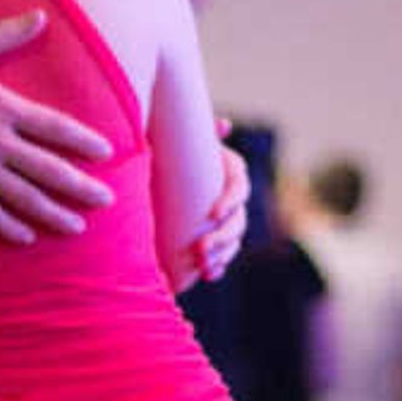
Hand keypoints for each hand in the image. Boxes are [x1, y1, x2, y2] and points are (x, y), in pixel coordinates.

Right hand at [0, 11, 112, 243]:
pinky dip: (8, 226)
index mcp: (2, 107)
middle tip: (106, 200)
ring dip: (53, 214)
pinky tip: (26, 236)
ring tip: (76, 227)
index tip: (106, 152)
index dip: (84, 141)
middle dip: (80, 187)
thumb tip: (40, 16)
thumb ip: (5, 34)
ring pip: (23, 197)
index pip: (55, 127)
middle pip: (49, 170)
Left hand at [169, 138, 250, 289]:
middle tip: (200, 249)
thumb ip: (196, 129)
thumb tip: (223, 125)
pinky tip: (209, 276)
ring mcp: (226, 221)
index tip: (214, 213)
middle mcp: (233, 198)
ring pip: (233, 242)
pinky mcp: (215, 239)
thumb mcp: (181, 138)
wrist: (162, 174)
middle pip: (238, 221)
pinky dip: (218, 267)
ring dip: (221, 256)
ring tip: (204, 268)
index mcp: (230, 172)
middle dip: (222, 238)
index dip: (230, 201)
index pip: (239, 187)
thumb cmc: (172, 148)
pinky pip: (223, 256)